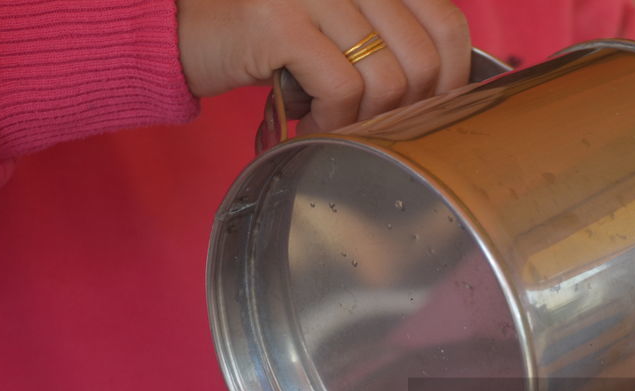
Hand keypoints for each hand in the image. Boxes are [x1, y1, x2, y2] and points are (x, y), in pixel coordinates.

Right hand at [177, 0, 469, 132]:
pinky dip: (335, 121)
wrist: (181, 32)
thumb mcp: (341, 29)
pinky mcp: (280, 21)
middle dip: (406, 108)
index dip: (453, 75)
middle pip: (424, 57)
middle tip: (376, 125)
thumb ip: (390, 39)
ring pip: (387, 77)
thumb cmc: (270, 39)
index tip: (432, 109)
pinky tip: (313, 123)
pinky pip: (342, 88)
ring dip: (368, 119)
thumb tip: (447, 89)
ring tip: (337, 124)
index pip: (447, 21)